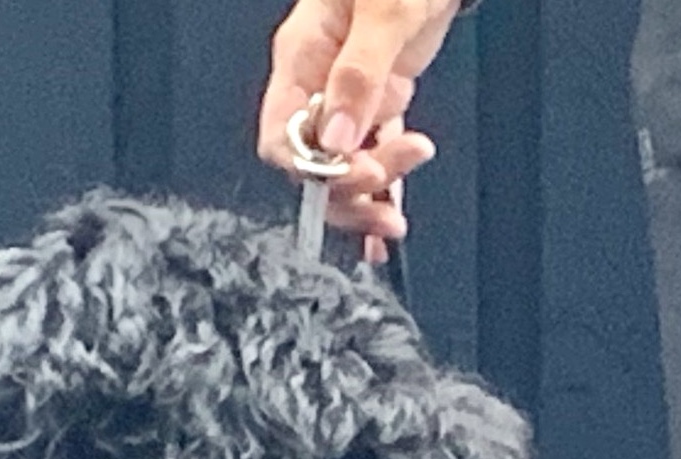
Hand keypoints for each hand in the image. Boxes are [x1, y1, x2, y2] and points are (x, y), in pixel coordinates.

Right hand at [258, 0, 457, 258]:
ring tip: (398, 215)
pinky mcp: (379, 100)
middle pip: (311, 163)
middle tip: (388, 193)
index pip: (281, 136)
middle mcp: (316, 82)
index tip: (361, 173)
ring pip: (342, 165)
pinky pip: (374, 152)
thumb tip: (333, 140)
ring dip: (370, 195)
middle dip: (347, 189)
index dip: (314, 169)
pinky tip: (391, 216)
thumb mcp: (384, 12)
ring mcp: (347, 94)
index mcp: (301, 57)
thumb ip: (358, 74)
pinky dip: (386, 187)